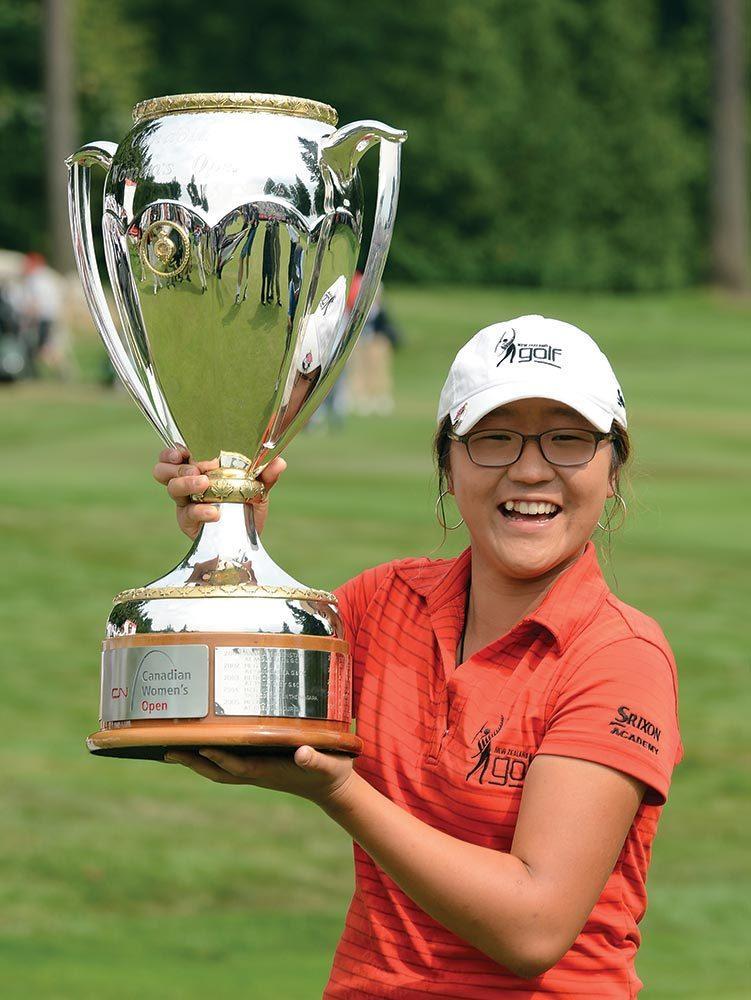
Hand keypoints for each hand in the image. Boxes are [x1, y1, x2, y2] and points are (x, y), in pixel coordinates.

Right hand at [152, 446, 286, 538]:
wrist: (250, 535)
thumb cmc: (248, 504)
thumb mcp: (259, 487)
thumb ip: (266, 474)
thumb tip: (279, 461)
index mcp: (199, 468)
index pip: (174, 455)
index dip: (172, 452)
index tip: (182, 451)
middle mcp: (187, 484)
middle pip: (164, 470)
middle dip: (177, 467)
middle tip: (196, 470)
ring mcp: (186, 504)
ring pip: (172, 489)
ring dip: (186, 483)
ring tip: (204, 485)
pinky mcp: (189, 523)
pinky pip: (189, 514)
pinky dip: (201, 511)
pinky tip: (214, 512)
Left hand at [164, 745, 355, 809]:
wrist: (332, 788)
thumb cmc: (331, 773)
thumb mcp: (328, 765)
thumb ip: (316, 759)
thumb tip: (302, 753)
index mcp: (271, 771)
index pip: (240, 767)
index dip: (220, 759)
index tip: (201, 748)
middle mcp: (257, 773)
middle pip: (218, 772)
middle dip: (193, 763)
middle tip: (168, 752)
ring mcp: (256, 772)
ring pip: (219, 770)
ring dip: (195, 762)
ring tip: (172, 750)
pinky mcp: (258, 766)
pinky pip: (227, 764)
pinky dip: (209, 758)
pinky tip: (200, 747)